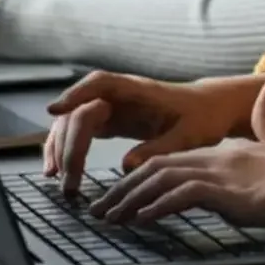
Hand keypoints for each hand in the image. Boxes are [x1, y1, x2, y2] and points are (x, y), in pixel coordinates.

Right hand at [42, 70, 264, 195]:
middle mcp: (117, 94)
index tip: (53, 112)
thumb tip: (126, 166)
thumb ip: (158, 149)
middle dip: (66, 143)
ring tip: (56, 179)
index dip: (74, 95)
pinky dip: (67, 149)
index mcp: (136, 89)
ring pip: (72, 121)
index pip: (98, 85)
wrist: (210, 109)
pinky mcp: (109, 120)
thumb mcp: (188, 136)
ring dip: (60, 147)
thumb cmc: (203, 118)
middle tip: (65, 178)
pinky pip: (79, 132)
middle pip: (78, 111)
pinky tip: (59, 171)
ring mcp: (110, 106)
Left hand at [89, 81, 264, 231]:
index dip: (144, 174)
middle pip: (159, 167)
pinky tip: (139, 220)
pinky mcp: (232, 194)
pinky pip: (183, 197)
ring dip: (130, 200)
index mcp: (230, 151)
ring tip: (108, 218)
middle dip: (125, 189)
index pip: (175, 159)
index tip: (122, 192)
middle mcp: (221, 158)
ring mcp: (226, 175)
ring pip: (162, 180)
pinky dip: (155, 207)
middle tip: (101, 209)